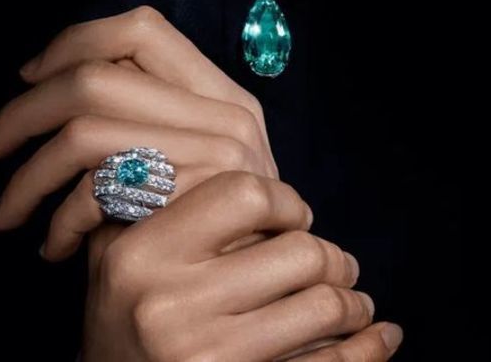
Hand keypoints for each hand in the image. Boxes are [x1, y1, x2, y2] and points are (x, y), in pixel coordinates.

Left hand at [0, 5, 279, 259]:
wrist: (263, 308)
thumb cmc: (205, 234)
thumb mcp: (192, 162)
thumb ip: (144, 114)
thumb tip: (41, 82)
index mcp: (222, 94)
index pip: (140, 29)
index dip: (74, 42)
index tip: (29, 75)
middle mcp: (225, 118)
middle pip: (94, 79)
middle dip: (20, 113)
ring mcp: (213, 161)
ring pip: (82, 134)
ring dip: (25, 179)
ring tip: (0, 213)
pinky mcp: (192, 207)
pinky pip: (97, 193)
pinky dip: (59, 221)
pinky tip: (52, 247)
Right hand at [81, 169, 403, 361]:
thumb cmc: (122, 319)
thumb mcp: (115, 252)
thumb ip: (155, 198)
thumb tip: (231, 148)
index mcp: (140, 252)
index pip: (243, 193)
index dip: (284, 199)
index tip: (292, 214)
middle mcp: (167, 302)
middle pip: (297, 251)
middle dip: (332, 256)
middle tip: (337, 263)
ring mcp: (203, 352)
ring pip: (322, 306)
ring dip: (351, 301)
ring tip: (352, 301)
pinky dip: (367, 349)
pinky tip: (376, 338)